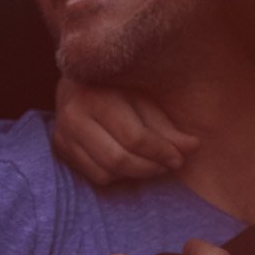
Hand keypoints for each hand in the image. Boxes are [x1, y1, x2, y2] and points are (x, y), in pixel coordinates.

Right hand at [51, 79, 199, 183]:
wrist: (78, 78)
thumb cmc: (119, 87)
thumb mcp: (144, 98)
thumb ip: (167, 126)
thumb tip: (193, 147)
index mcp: (97, 96)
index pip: (134, 138)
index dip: (161, 152)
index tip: (179, 157)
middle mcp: (74, 116)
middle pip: (118, 159)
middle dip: (150, 168)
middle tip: (168, 164)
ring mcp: (63, 134)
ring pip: (106, 173)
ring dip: (136, 174)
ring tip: (153, 163)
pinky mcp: (60, 148)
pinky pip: (95, 176)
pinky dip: (117, 175)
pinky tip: (129, 162)